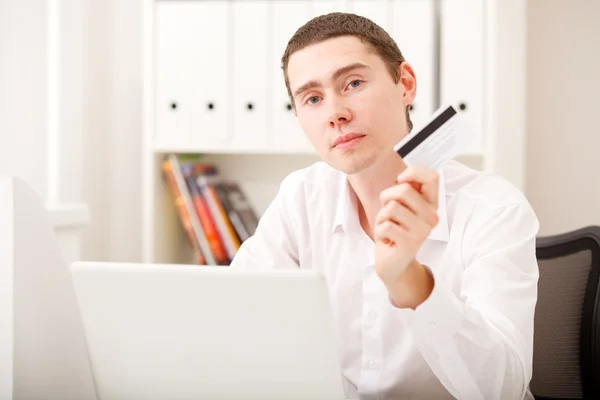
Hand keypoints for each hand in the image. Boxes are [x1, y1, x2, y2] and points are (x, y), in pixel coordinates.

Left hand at [374, 166, 439, 286]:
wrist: (393, 262)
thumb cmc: (394, 229)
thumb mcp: (400, 205)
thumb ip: (405, 189)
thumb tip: (403, 178)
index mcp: (432, 204)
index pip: (432, 177)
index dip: (413, 172)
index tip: (400, 180)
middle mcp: (432, 217)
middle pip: (404, 190)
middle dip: (386, 198)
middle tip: (388, 214)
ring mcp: (423, 231)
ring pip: (391, 208)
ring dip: (381, 217)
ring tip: (387, 228)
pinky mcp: (411, 244)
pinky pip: (385, 226)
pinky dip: (379, 231)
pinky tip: (387, 239)